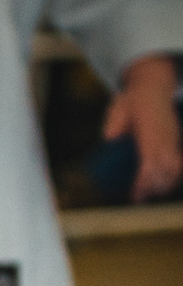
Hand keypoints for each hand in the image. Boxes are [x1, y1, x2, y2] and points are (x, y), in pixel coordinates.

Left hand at [107, 56, 180, 201]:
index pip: (151, 161)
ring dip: (163, 183)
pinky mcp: (174, 140)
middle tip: (137, 198)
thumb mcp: (118, 108)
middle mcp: (165, 137)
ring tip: (146, 195)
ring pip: (175, 167)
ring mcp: (172, 138)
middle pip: (165, 169)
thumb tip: (108, 139)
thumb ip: (113, 124)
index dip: (144, 180)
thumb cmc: (132, 101)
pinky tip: (159, 186)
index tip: (134, 193)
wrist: (153, 88)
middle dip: (153, 186)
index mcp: (151, 131)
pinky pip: (178, 161)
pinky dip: (171, 175)